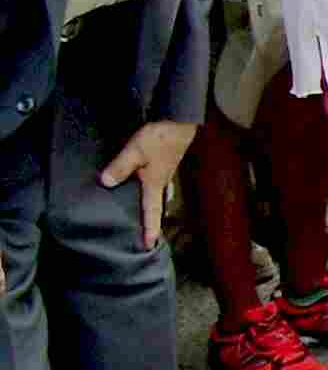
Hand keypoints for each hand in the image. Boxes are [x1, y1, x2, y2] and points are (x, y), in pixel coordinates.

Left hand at [100, 120, 197, 249]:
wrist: (180, 122)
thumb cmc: (159, 138)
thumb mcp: (135, 151)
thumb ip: (120, 167)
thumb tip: (106, 183)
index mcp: (154, 184)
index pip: (152, 212)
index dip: (150, 229)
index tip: (149, 246)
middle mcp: (162, 182)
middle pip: (157, 206)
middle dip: (153, 221)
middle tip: (148, 235)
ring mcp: (165, 173)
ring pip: (159, 195)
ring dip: (155, 206)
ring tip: (148, 214)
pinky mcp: (165, 163)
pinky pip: (159, 183)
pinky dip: (156, 190)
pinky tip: (151, 185)